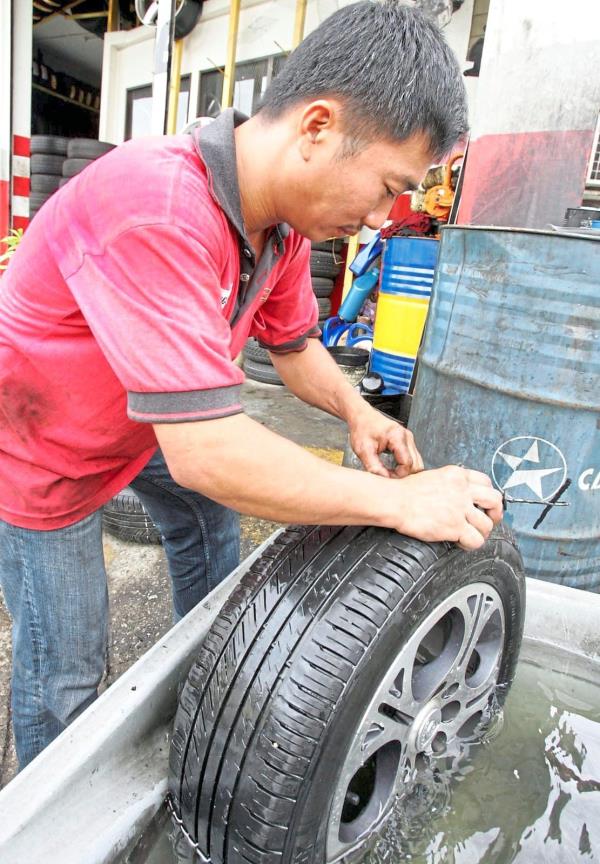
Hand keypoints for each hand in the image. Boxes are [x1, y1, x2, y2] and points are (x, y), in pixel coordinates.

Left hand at [348, 406, 423, 478]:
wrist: (362, 416)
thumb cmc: (362, 429)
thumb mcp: (363, 450)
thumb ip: (374, 466)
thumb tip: (385, 479)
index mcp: (397, 437)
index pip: (407, 464)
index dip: (398, 475)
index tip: (386, 477)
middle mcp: (407, 437)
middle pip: (417, 464)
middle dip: (404, 474)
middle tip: (389, 476)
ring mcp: (409, 439)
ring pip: (417, 462)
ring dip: (405, 470)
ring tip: (390, 472)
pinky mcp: (407, 441)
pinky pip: (413, 458)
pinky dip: (405, 465)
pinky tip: (393, 467)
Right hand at [388, 465, 502, 549]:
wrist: (396, 501)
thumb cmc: (406, 491)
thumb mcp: (433, 477)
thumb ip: (449, 484)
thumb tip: (456, 495)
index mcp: (457, 475)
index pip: (486, 482)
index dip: (488, 495)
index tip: (485, 504)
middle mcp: (462, 490)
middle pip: (495, 500)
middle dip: (495, 513)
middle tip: (490, 519)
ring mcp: (460, 508)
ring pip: (487, 524)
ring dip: (482, 532)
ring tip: (471, 534)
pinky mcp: (455, 526)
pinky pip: (476, 540)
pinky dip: (471, 544)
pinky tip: (461, 542)